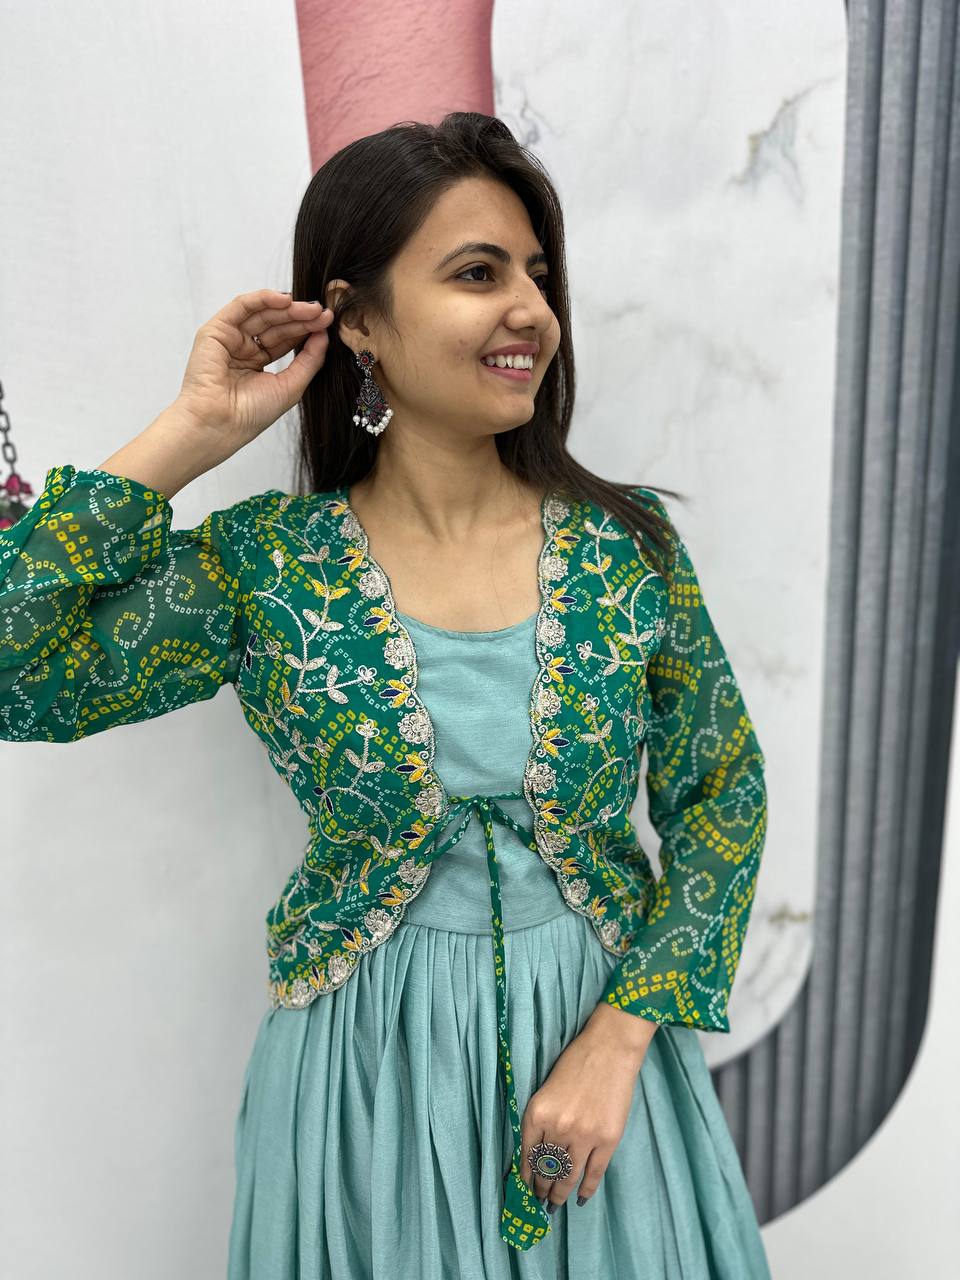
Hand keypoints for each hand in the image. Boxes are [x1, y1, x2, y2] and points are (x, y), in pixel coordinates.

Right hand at [175, 288, 334, 452]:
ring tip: (311, 308)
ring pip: (262, 313)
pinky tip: (284, 299)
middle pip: (276, 324)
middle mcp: (243, 349)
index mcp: (257, 363)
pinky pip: (241, 306)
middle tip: (323, 313)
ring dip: (287, 308)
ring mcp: (229, 338)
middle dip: (301, 317)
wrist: (220, 423)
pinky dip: (262, 298)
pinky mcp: (215, 330)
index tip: (328, 323)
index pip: (285, 339)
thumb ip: (310, 360)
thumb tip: (324, 335)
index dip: (307, 330)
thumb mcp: (291, 385)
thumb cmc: (251, 414)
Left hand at [520, 1006, 656, 1211]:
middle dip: (541, 1188)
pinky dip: (586, 1189)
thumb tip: (537, 1152)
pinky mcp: (607, 1140)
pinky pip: (593, 1173)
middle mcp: (557, 1127)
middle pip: (546, 1168)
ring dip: (559, 1193)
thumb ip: (541, 1119)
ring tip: (554, 1205)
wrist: (610, 1049)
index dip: (524, 1176)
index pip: (526, 1154)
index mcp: (537, 1112)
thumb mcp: (546, 1089)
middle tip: (538, 1200)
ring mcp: (584, 1136)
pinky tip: (581, 1199)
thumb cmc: (576, 1062)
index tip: (523, 1189)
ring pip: (567, 1176)